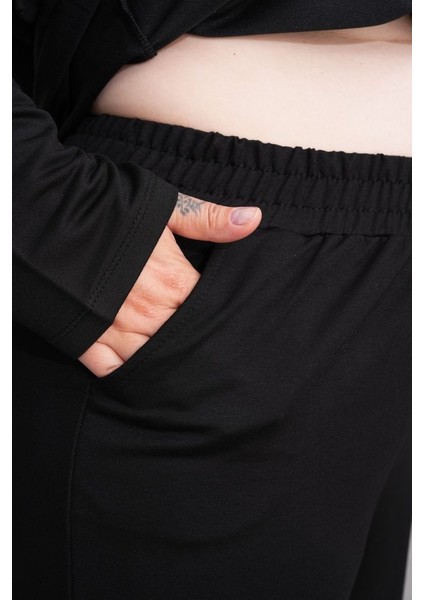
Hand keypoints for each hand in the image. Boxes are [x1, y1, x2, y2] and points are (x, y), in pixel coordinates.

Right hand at [78, 193, 261, 376]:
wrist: (47, 218)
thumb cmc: (108, 210)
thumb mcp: (163, 207)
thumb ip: (208, 220)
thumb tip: (254, 219)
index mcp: (173, 282)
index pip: (209, 310)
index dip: (218, 314)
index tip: (224, 316)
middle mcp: (150, 313)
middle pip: (187, 341)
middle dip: (198, 343)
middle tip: (213, 352)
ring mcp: (117, 331)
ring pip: (154, 362)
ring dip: (168, 364)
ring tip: (183, 368)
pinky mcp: (87, 341)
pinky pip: (113, 372)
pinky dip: (128, 376)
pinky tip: (142, 376)